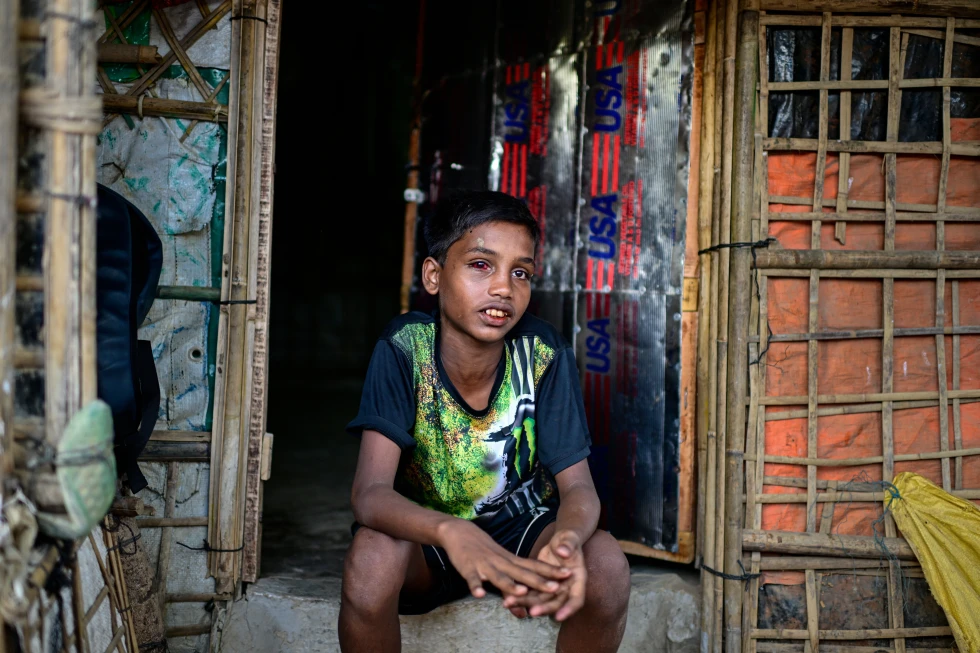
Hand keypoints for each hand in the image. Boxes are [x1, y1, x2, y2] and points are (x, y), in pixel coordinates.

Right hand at [439, 521, 571, 598]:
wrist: (460, 532)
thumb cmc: (483, 550)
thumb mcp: (501, 563)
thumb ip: (512, 582)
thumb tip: (525, 607)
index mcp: (510, 560)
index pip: (534, 566)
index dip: (551, 571)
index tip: (569, 574)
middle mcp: (501, 562)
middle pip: (522, 573)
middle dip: (539, 582)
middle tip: (556, 588)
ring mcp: (485, 565)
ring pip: (499, 576)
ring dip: (510, 585)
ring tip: (521, 592)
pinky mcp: (468, 568)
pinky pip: (472, 578)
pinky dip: (475, 586)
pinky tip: (479, 595)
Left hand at [502, 529, 585, 621]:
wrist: (560, 543)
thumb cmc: (568, 540)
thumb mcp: (570, 539)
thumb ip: (568, 545)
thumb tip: (563, 552)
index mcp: (577, 580)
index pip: (576, 599)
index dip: (568, 609)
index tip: (558, 617)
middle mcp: (566, 588)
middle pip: (555, 603)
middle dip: (543, 608)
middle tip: (531, 611)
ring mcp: (552, 589)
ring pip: (540, 600)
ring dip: (526, 603)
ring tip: (510, 603)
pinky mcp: (540, 586)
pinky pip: (530, 593)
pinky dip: (520, 595)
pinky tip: (507, 597)